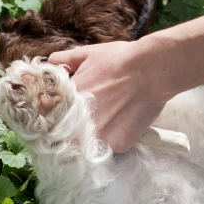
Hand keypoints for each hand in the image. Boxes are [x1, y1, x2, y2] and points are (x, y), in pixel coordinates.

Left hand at [49, 40, 166, 152]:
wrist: (151, 71)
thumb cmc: (120, 60)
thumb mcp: (88, 54)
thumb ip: (66, 61)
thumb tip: (51, 62)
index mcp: (68, 104)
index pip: (54, 122)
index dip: (59, 121)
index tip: (66, 119)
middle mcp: (79, 125)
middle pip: (71, 138)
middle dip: (76, 132)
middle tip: (90, 122)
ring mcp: (98, 137)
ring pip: (90, 146)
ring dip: (94, 139)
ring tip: (107, 124)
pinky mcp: (116, 146)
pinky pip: (110, 149)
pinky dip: (114, 140)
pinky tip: (122, 126)